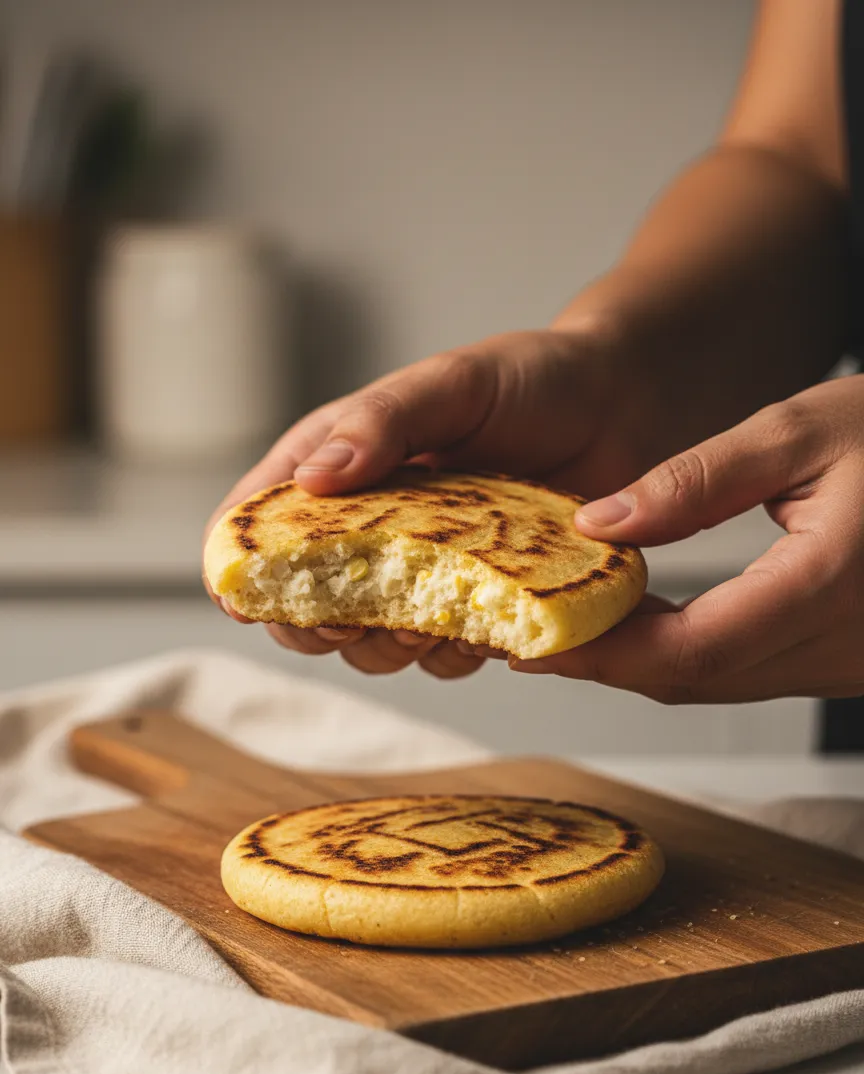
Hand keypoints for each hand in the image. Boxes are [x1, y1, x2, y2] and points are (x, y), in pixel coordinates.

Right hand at [205, 325, 649, 677]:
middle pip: (297, 605)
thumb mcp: (452, 382)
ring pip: (365, 643)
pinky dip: (453, 653)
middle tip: (348, 618)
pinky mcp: (472, 604)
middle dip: (312, 624)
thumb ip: (381, 422)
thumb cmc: (529, 378)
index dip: (238, 568)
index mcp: (337, 464)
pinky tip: (482, 624)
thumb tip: (311, 479)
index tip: (246, 597)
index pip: (253, 524)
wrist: (620, 404)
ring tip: (425, 618)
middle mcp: (366, 526)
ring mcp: (417, 572)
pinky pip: (442, 655)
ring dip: (383, 646)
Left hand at [508, 376, 863, 702]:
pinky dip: (684, 654)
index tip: (531, 639)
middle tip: (526, 632)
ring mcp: (852, 664)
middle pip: (696, 679)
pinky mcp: (847, 661)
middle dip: (604, 662)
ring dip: (638, 662)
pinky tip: (639, 624)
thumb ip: (697, 480)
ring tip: (566, 623)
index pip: (693, 649)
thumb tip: (599, 524)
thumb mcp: (801, 430)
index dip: (603, 654)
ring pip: (719, 684)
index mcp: (833, 584)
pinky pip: (748, 672)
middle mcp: (847, 646)